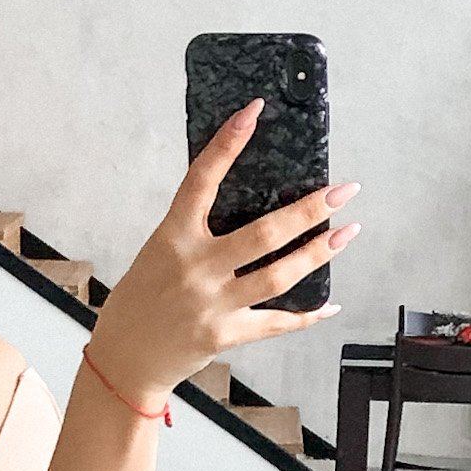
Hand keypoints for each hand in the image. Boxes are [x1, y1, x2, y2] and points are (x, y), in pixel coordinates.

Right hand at [84, 102, 357, 415]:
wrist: (124, 358)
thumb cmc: (141, 299)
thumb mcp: (159, 252)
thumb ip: (195, 230)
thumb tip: (249, 203)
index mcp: (172, 237)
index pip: (202, 179)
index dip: (227, 143)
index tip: (253, 111)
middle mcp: (195, 268)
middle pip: (263, 233)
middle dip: (310, 209)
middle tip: (343, 190)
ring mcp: (212, 304)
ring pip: (279, 276)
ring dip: (319, 253)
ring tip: (346, 232)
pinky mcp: (225, 335)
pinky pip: (276, 324)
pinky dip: (307, 315)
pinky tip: (331, 303)